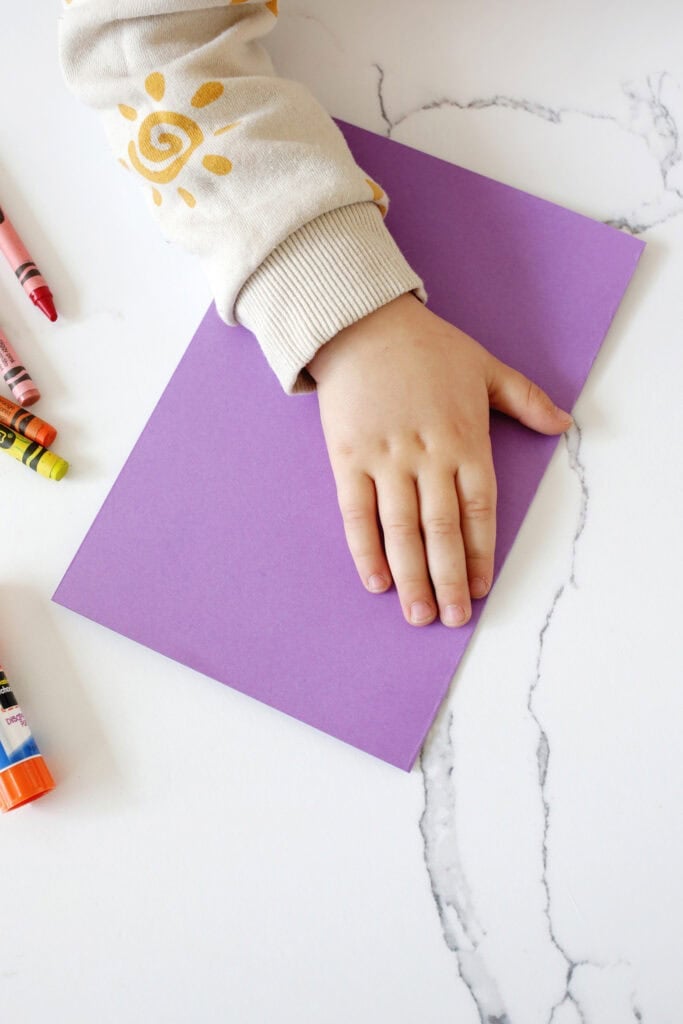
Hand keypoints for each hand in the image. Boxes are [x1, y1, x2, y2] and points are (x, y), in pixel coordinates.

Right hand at [306, 293, 572, 627]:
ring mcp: (386, 459)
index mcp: (466, 439)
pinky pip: (357, 513)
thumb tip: (564, 424)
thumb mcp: (486, 367)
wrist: (363, 323)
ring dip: (411, 576)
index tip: (480, 589)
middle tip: (453, 617)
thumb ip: (525, 399)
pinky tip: (376, 580)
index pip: (478, 510)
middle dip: (448, 579)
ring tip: (418, 614)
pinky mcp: (348, 458)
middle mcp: (428, 456)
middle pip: (442, 530)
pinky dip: (366, 549)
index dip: (479, 554)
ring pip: (402, 530)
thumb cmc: (426, 347)